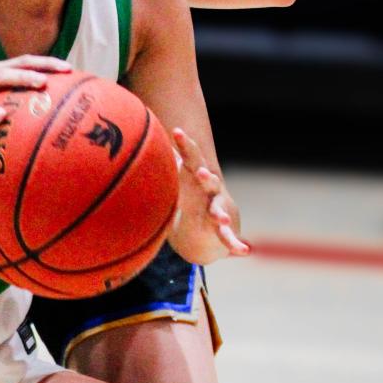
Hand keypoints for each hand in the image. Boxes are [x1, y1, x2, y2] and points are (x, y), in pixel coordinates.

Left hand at [168, 127, 248, 262]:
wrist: (208, 227)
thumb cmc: (189, 196)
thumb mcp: (175, 179)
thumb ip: (163, 159)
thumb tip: (139, 134)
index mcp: (196, 177)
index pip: (192, 158)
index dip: (185, 145)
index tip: (177, 132)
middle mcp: (211, 191)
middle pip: (209, 181)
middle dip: (204, 177)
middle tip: (199, 173)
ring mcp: (218, 210)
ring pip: (219, 210)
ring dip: (219, 214)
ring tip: (221, 218)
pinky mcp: (222, 231)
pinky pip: (228, 238)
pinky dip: (235, 244)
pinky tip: (243, 250)